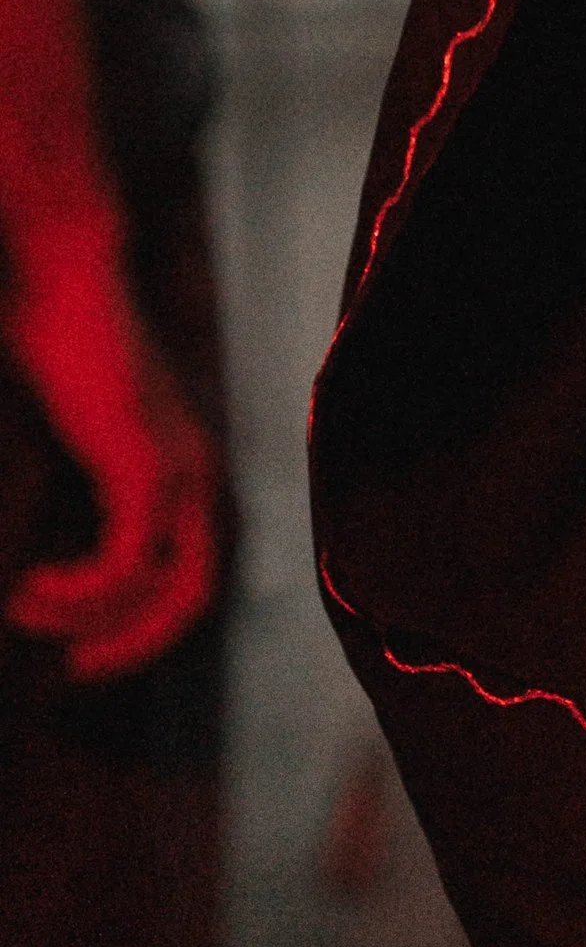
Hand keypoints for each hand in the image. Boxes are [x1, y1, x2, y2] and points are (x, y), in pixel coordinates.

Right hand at [4, 223, 220, 678]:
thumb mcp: (73, 433)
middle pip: (196, 596)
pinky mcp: (144, 466)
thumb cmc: (55, 344)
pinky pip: (126, 564)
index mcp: (185, 465)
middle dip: (135, 643)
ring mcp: (179, 469)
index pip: (194, 573)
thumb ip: (80, 483)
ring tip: (26, 604)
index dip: (143, 624)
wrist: (60, 279)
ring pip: (164, 588)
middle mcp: (197, 472)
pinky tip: (31, 585)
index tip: (82, 649)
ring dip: (89, 616)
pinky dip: (80, 592)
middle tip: (76, 667)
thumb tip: (46, 551)